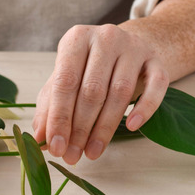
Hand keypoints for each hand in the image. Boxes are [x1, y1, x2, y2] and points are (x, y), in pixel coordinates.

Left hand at [32, 24, 168, 164]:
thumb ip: (50, 105)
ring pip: (120, 92)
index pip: (65, 81)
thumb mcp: (65, 79)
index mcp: (77, 38)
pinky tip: (132, 126)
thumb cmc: (87, 67)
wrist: (124, 47)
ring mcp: (134, 47)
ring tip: (92, 152)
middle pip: (92, 90)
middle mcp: (106, 38)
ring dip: (105, 127)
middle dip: (80, 128)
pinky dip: (145, 108)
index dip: (59, 117)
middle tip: (73, 155)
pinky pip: (156, 86)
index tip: (56, 146)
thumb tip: (39, 138)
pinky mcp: (156, 60)